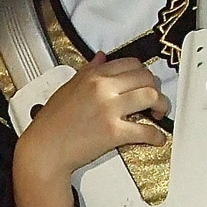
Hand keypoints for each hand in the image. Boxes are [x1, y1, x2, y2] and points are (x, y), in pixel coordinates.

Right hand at [17, 53, 169, 181]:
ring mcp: (109, 110)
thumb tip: (101, 58)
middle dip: (156, 88)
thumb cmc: (52, 122)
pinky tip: (157, 138)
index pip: (131, 63)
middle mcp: (102, 88)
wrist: (44, 148)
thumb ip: (87, 71)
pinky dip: (157, 135)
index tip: (144, 83)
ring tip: (157, 114)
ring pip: (151, 96)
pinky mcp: (113, 133)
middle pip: (146, 77)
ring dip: (161, 106)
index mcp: (93, 76)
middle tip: (154, 100)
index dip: (143, 73)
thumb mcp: (67, 88)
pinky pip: (145, 130)